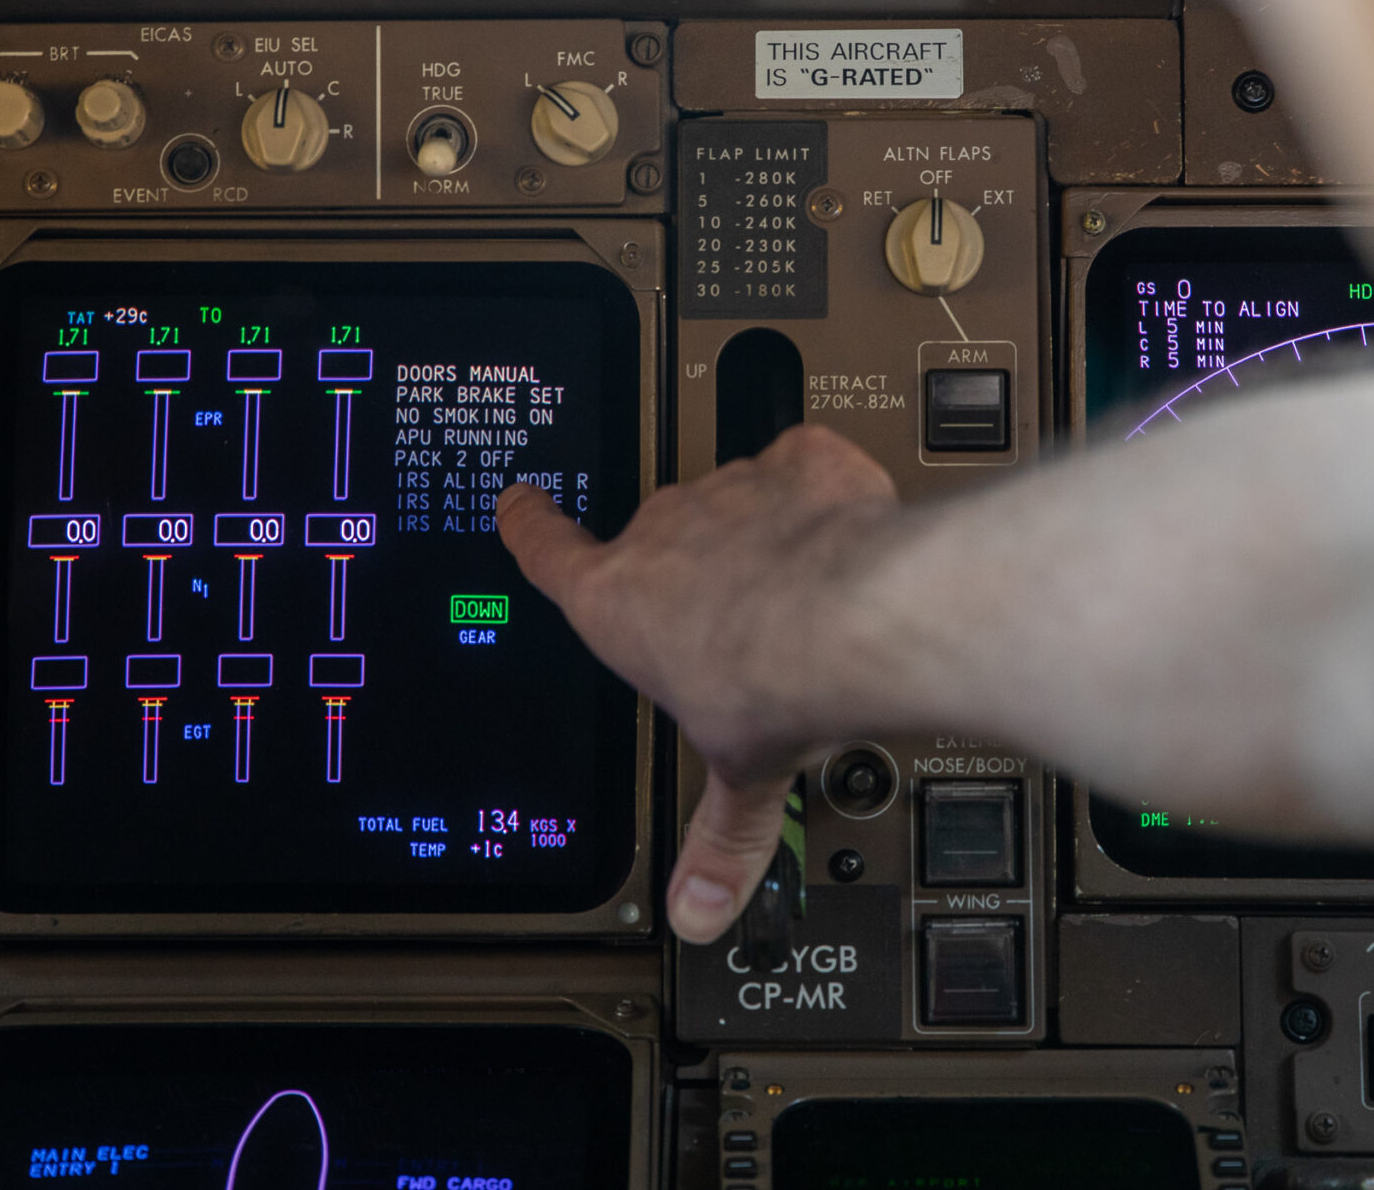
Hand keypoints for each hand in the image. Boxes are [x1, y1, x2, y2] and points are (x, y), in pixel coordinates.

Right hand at [498, 424, 902, 943]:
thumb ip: (719, 843)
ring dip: (765, 535)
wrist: (854, 616)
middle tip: (746, 617)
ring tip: (813, 589)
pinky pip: (802, 468)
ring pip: (738, 503)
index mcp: (619, 605)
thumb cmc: (774, 683)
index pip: (550, 553)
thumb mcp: (741, 778)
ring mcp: (730, 491)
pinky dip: (822, 494)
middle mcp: (664, 535)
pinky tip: (846, 534)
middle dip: (698, 569)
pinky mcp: (798, 462)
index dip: (530, 526)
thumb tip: (698, 912)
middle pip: (664, 538)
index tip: (519, 502)